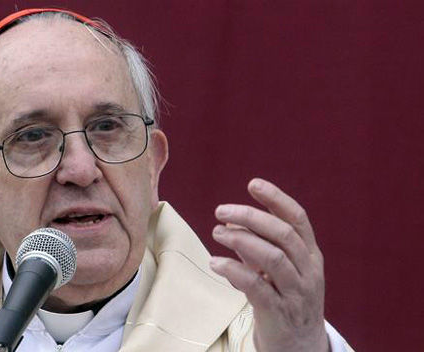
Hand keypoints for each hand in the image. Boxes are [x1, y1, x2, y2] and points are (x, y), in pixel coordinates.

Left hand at [209, 178, 328, 351]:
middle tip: (221, 211)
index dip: (276, 199)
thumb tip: (231, 222)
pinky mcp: (279, 313)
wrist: (301, 348)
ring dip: (240, 240)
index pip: (298, 219)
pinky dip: (234, 271)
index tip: (253, 184)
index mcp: (311, 255)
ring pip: (273, 258)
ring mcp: (296, 293)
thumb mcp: (279, 270)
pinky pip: (257, 287)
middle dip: (251, 216)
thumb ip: (258, 245)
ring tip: (216, 232)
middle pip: (283, 234)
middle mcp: (308, 271)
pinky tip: (215, 263)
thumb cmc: (287, 300)